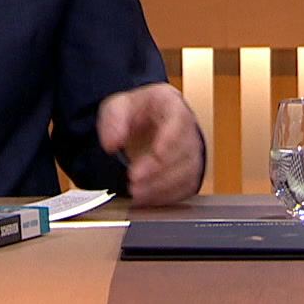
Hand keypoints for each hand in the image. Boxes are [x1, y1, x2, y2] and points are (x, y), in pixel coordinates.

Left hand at [98, 83, 203, 205]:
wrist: (150, 120)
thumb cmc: (137, 111)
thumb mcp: (118, 106)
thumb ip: (113, 121)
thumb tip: (112, 144)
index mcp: (171, 104)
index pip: (178, 120)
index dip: (170, 139)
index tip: (157, 153)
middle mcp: (188, 127)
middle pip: (182, 151)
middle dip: (158, 169)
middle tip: (133, 180)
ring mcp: (192, 150)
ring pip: (186, 172)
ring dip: (162, 186)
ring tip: (136, 193)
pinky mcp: (190, 171)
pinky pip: (186, 187)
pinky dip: (167, 196)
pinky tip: (146, 199)